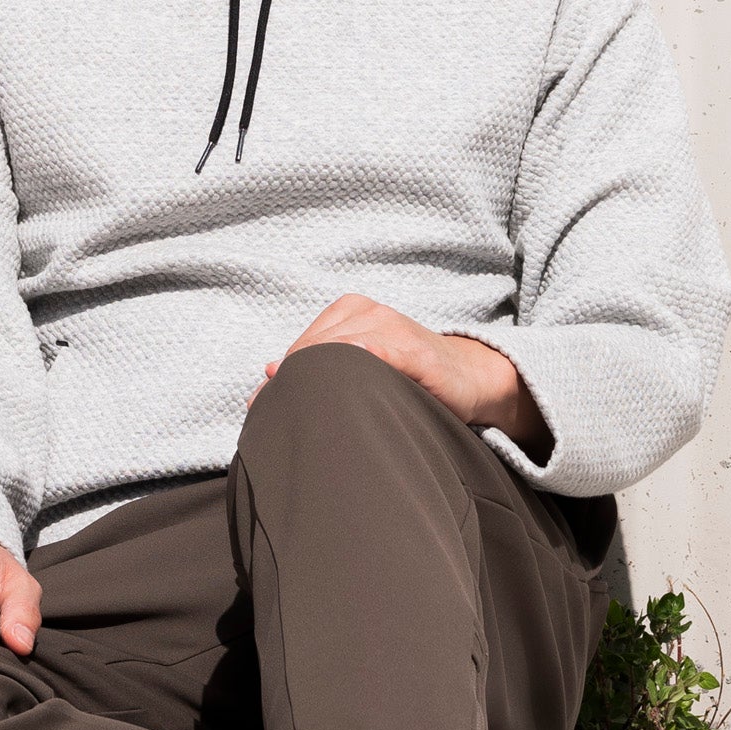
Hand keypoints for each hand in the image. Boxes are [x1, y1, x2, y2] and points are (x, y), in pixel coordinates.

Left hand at [269, 294, 550, 457]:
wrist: (469, 377)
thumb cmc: (410, 377)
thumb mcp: (363, 365)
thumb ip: (322, 364)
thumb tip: (267, 372)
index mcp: (351, 310)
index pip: (303, 346)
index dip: (282, 378)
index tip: (261, 407)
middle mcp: (369, 311)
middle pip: (314, 349)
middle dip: (293, 384)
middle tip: (276, 420)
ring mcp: (392, 327)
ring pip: (337, 352)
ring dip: (317, 384)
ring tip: (304, 416)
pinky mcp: (413, 349)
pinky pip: (374, 355)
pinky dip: (355, 371)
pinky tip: (344, 394)